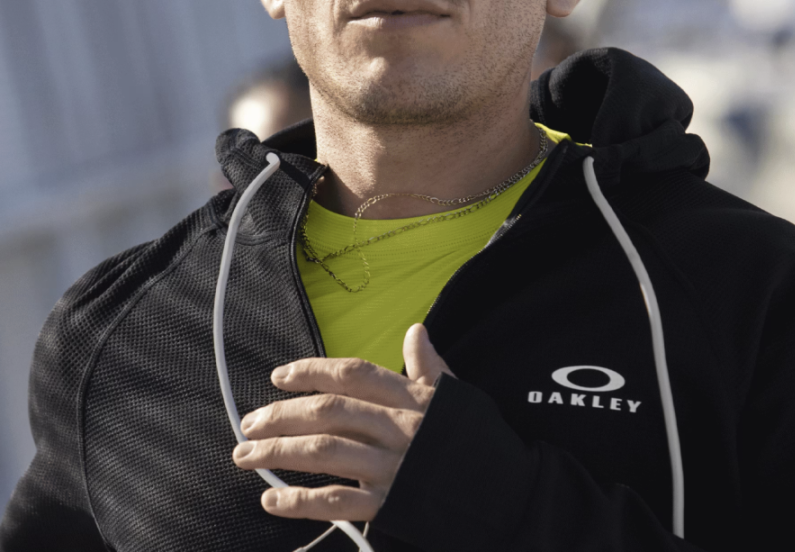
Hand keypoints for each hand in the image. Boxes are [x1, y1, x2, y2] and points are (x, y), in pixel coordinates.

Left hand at [232, 323, 453, 521]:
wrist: (507, 493)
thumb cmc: (475, 440)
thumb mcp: (454, 395)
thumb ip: (429, 365)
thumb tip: (416, 330)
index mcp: (410, 399)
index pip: (353, 374)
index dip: (313, 371)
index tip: (280, 375)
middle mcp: (396, 428)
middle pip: (330, 412)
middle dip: (283, 414)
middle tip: (249, 421)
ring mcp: (391, 466)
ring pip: (325, 452)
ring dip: (279, 453)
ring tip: (246, 456)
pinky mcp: (389, 504)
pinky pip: (337, 502)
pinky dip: (300, 502)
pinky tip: (271, 499)